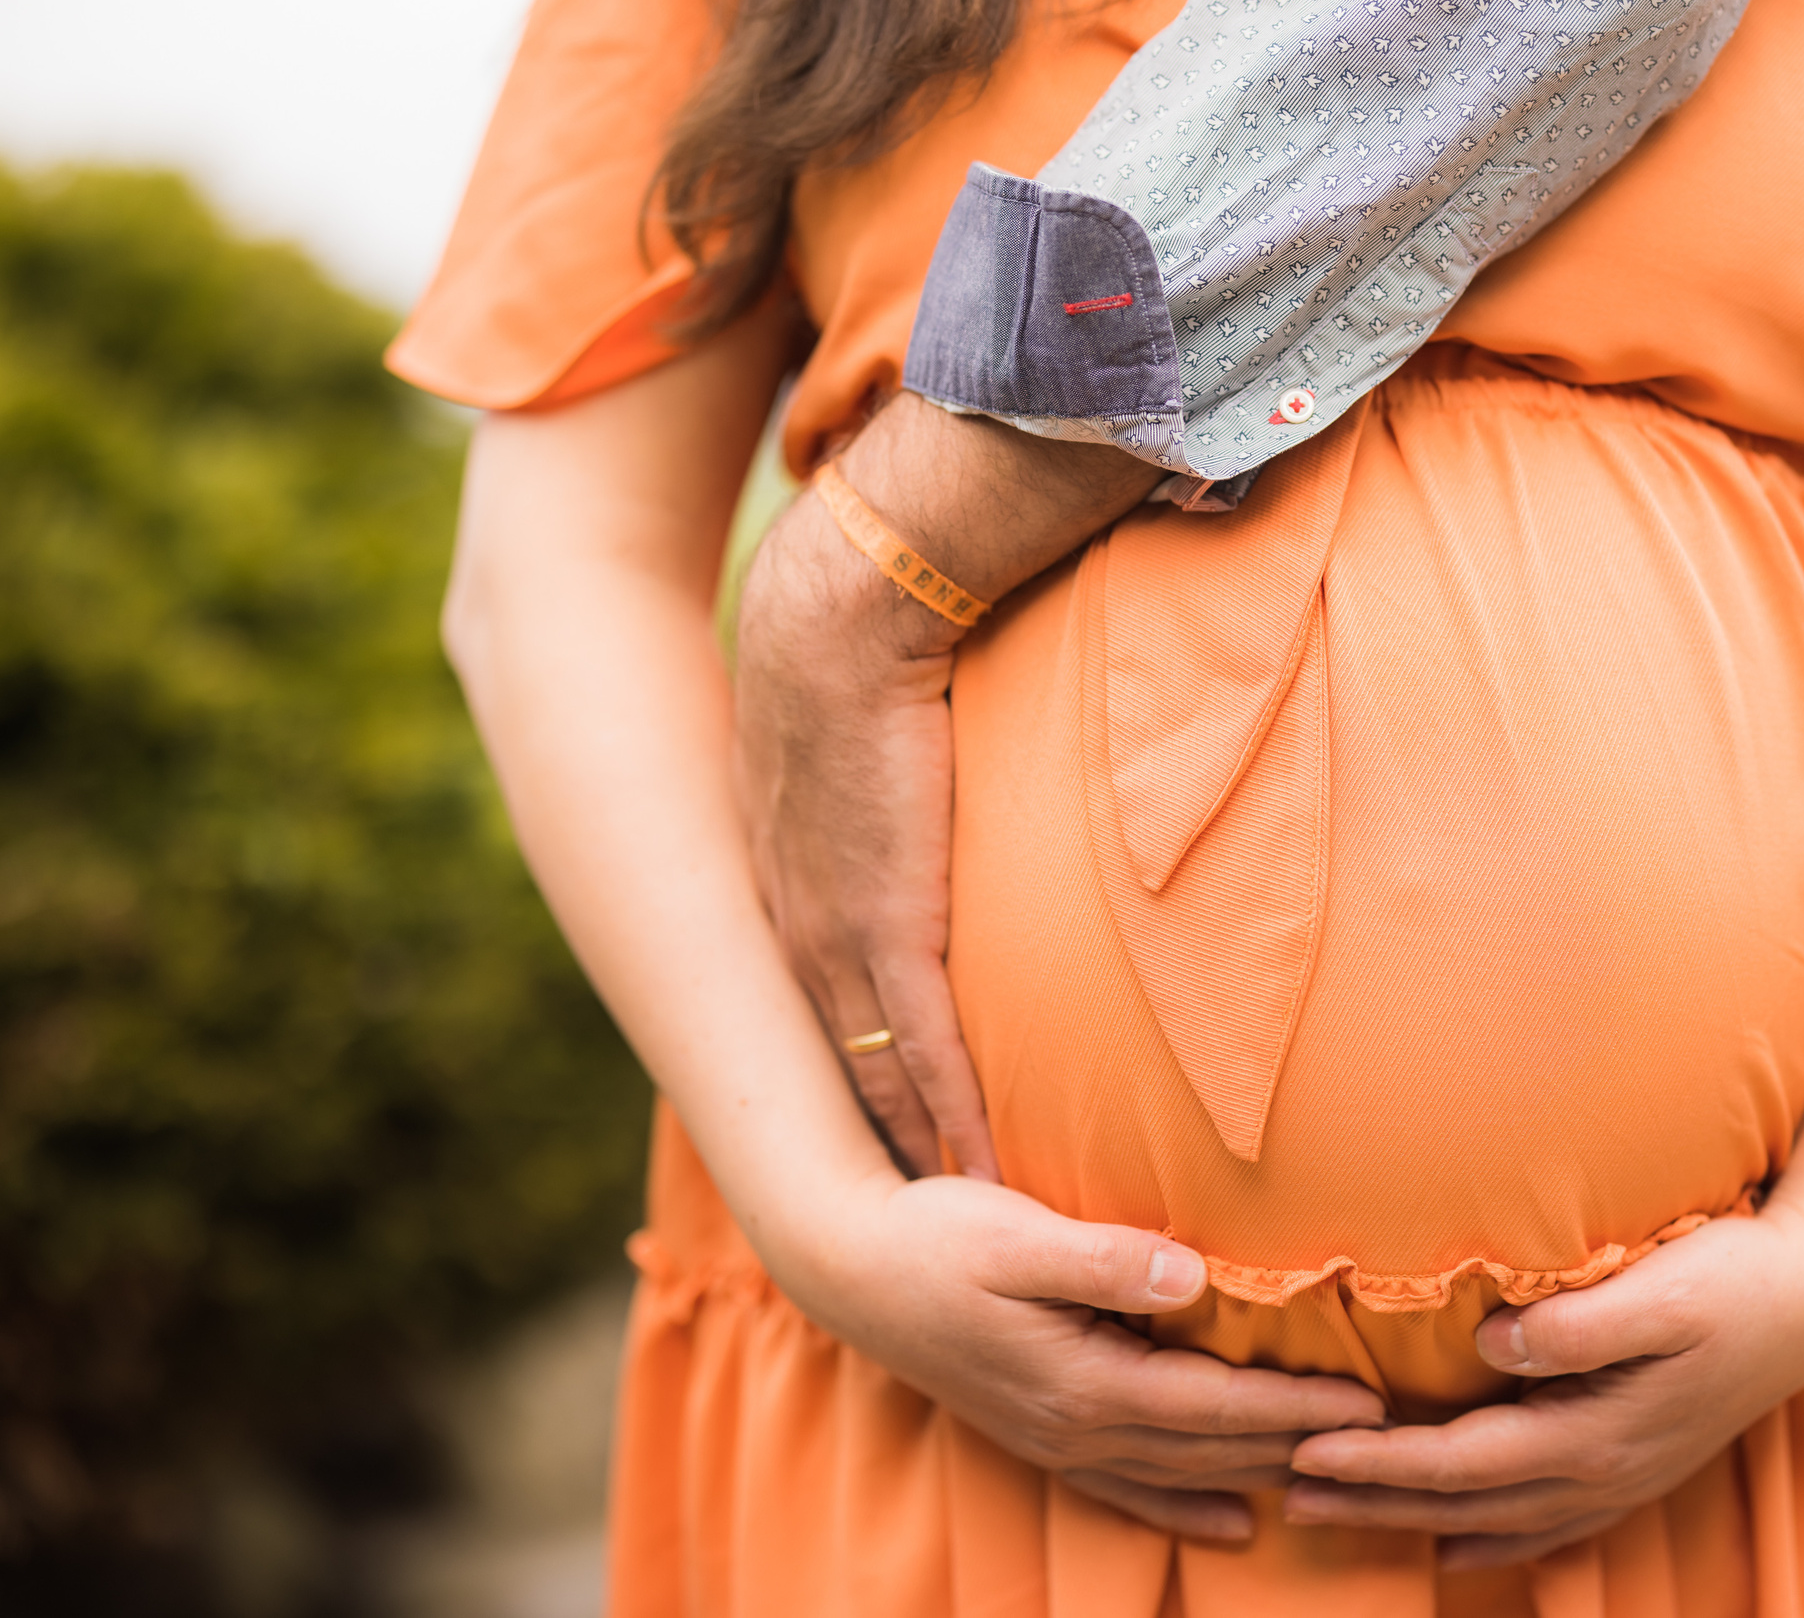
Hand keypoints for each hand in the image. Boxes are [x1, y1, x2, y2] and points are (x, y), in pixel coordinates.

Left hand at [734, 487, 993, 1177]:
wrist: (838, 612)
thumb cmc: (854, 638)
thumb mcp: (843, 727)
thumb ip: (878, 761)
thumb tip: (920, 746)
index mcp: (787, 883)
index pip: (819, 1008)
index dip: (849, 1072)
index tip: (878, 1125)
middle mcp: (798, 928)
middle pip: (837, 1065)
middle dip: (871, 1139)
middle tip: (907, 1215)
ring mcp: (839, 936)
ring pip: (877, 1079)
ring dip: (918, 1150)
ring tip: (959, 1221)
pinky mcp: (893, 928)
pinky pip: (925, 1053)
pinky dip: (957, 1118)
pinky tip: (986, 1171)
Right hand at [770, 1168, 1387, 1539]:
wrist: (848, 1268)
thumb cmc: (936, 1237)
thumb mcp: (1016, 1233)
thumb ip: (1104, 1258)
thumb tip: (1190, 1274)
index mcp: (1085, 1382)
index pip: (1216, 1406)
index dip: (1296, 1408)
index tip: (1372, 1404)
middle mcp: (1078, 1429)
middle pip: (1212, 1451)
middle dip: (1299, 1448)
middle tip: (1388, 1444)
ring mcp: (1058, 1442)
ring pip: (1181, 1475)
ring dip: (1258, 1476)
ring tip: (1338, 1480)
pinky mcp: (1041, 1437)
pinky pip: (1129, 1491)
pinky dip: (1187, 1510)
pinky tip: (1231, 1523)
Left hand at [1282, 1202, 1803, 1568]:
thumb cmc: (1735, 1278)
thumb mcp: (1661, 1288)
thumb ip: (1579, 1323)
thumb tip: (1496, 1340)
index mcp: (1593, 1433)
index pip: (1458, 1462)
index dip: (1378, 1465)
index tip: (1304, 1453)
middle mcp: (1600, 1472)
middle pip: (1462, 1503)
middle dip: (1373, 1503)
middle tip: (1286, 1495)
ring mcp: (1620, 1479)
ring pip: (1495, 1520)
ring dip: (1413, 1521)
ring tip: (1340, 1515)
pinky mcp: (1636, 1466)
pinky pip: (1545, 1525)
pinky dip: (1490, 1539)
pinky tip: (1458, 1545)